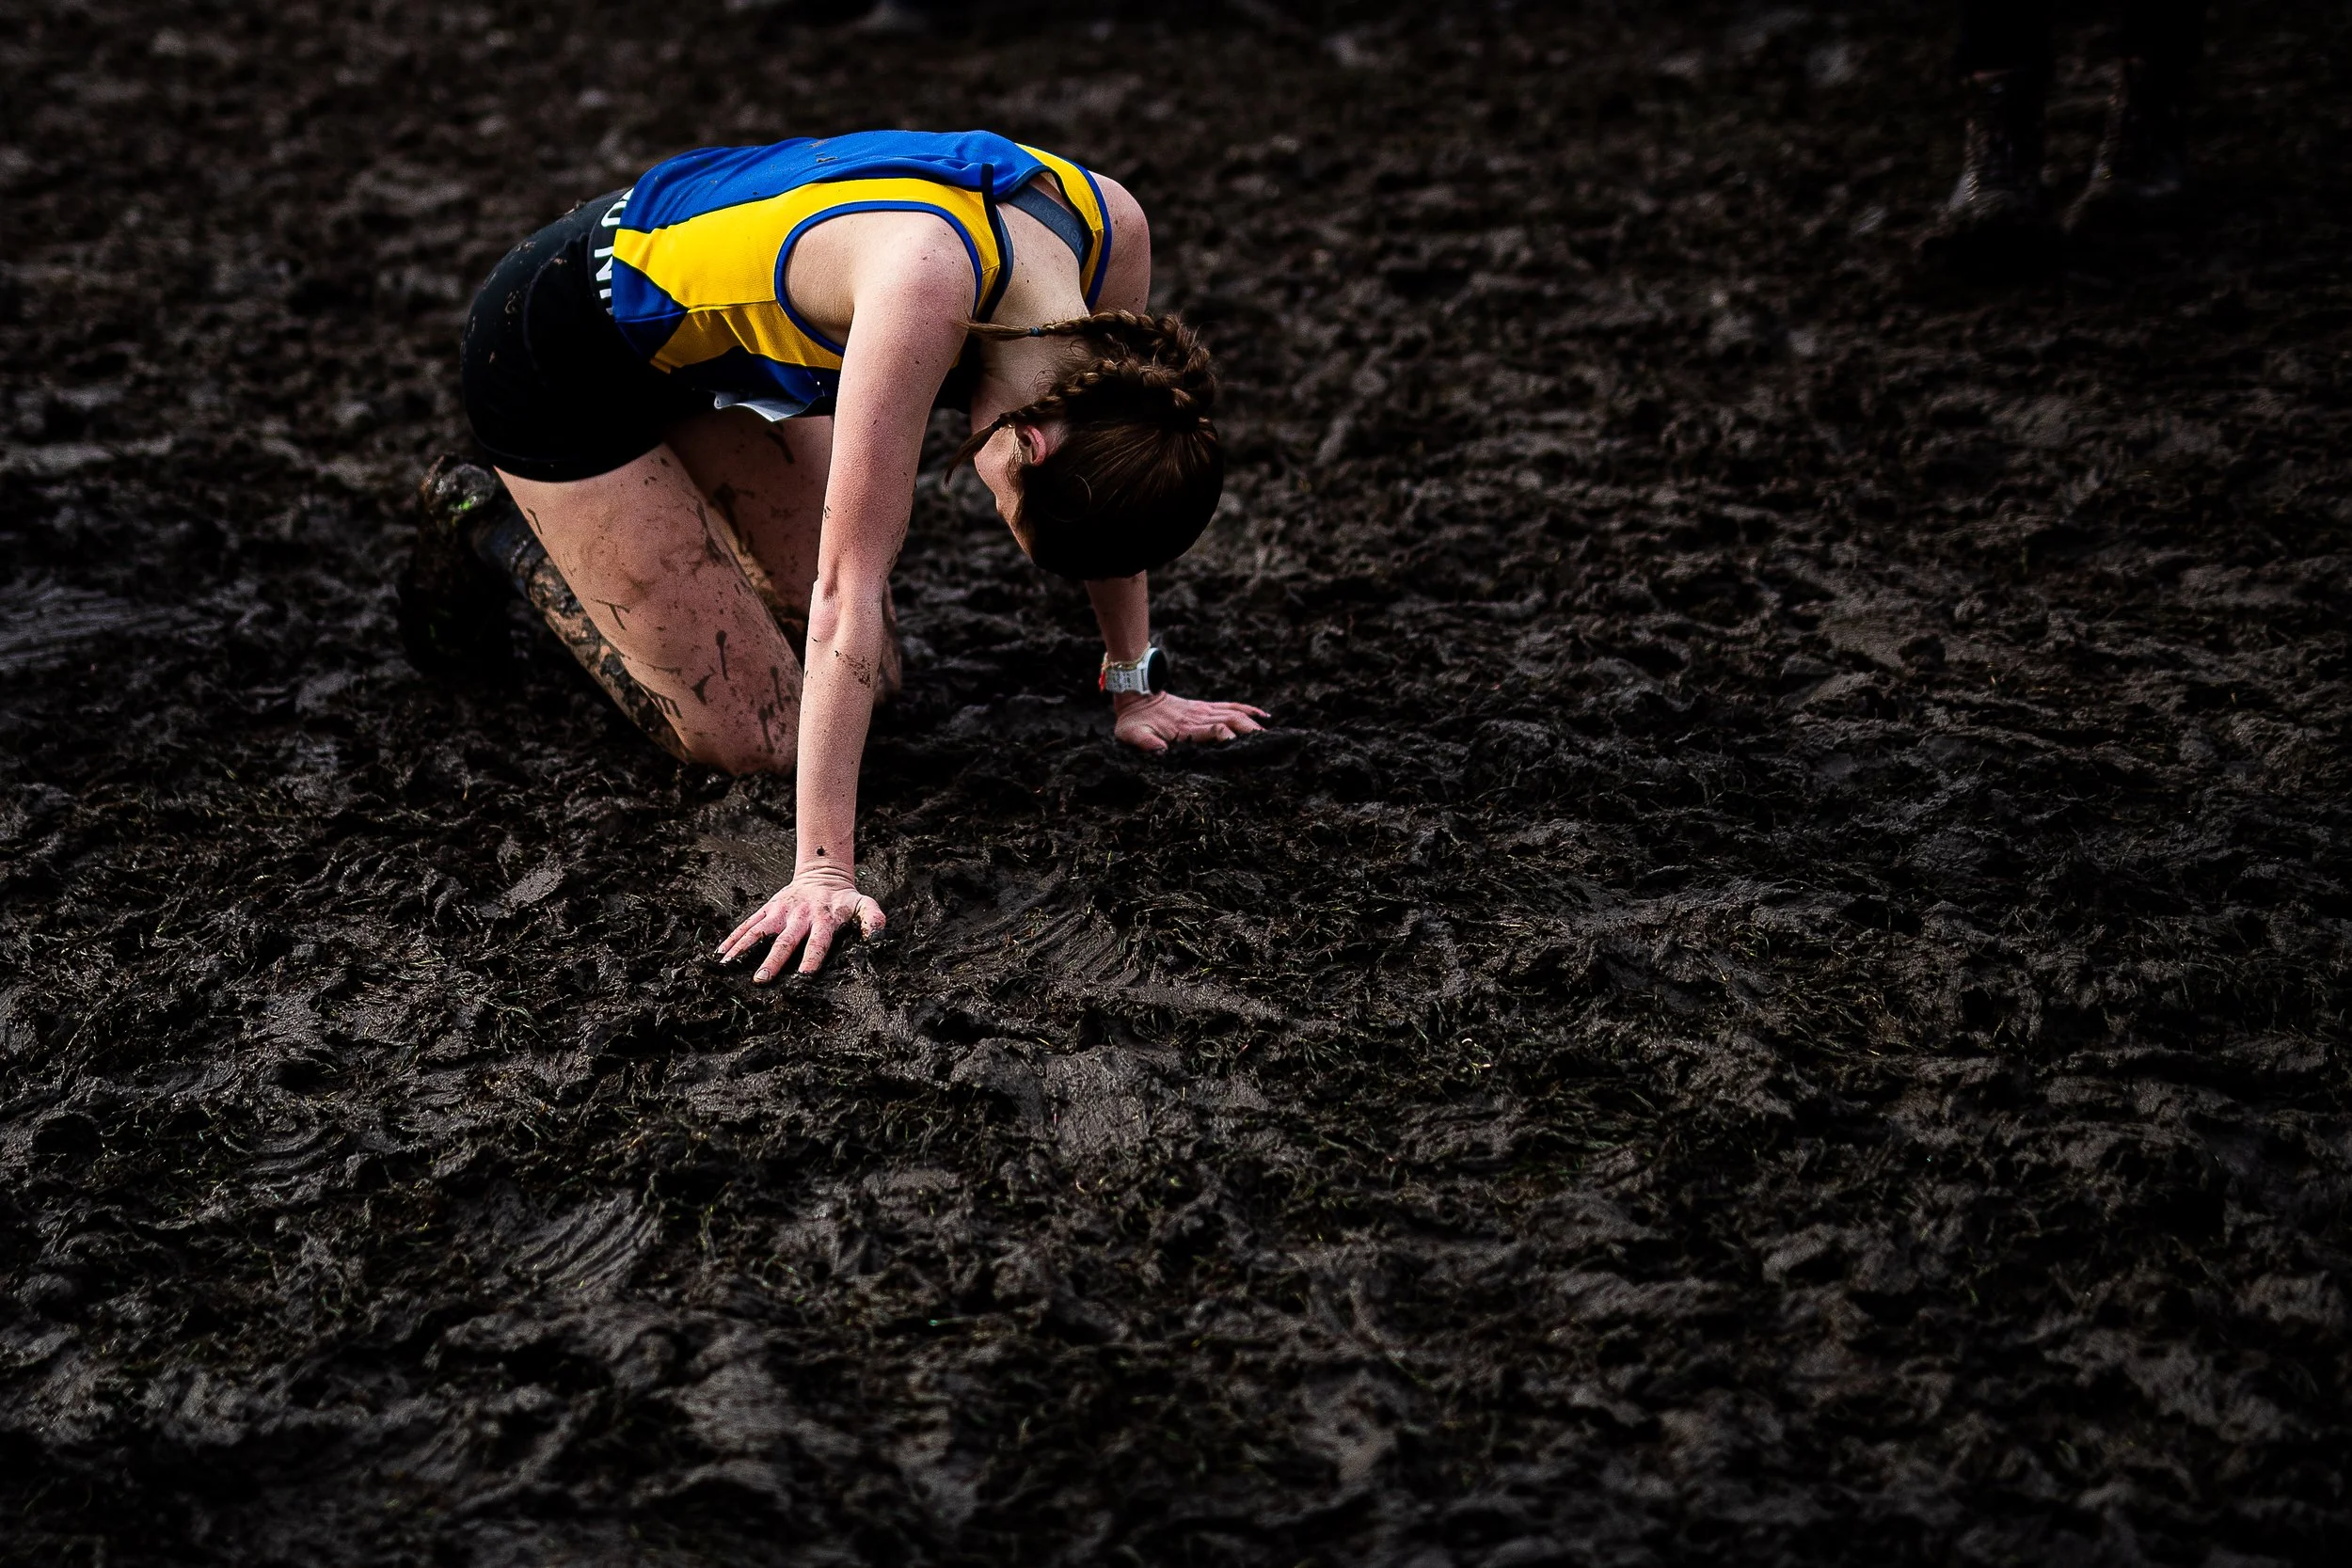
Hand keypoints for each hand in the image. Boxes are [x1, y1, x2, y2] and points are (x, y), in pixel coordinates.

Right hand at [715, 863, 885, 979]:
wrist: (822, 874)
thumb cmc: (845, 899)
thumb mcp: (864, 904)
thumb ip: (873, 918)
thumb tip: (877, 937)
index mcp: (823, 918)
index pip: (818, 939)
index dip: (812, 956)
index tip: (804, 975)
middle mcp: (799, 916)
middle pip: (785, 940)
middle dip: (773, 960)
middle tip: (761, 980)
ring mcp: (779, 912)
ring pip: (759, 931)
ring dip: (744, 949)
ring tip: (729, 967)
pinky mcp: (767, 909)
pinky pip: (747, 924)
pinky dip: (733, 938)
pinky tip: (720, 954)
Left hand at [1113, 692, 1270, 753]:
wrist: (1135, 695)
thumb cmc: (1133, 720)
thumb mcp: (1132, 735)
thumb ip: (1146, 744)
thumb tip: (1161, 754)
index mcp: (1186, 727)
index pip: (1217, 731)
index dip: (1231, 740)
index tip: (1244, 752)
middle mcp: (1199, 716)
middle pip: (1233, 721)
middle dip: (1251, 732)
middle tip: (1268, 745)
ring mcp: (1203, 710)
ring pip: (1235, 713)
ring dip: (1254, 722)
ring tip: (1270, 734)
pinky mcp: (1204, 706)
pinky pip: (1231, 706)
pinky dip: (1248, 709)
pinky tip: (1263, 716)